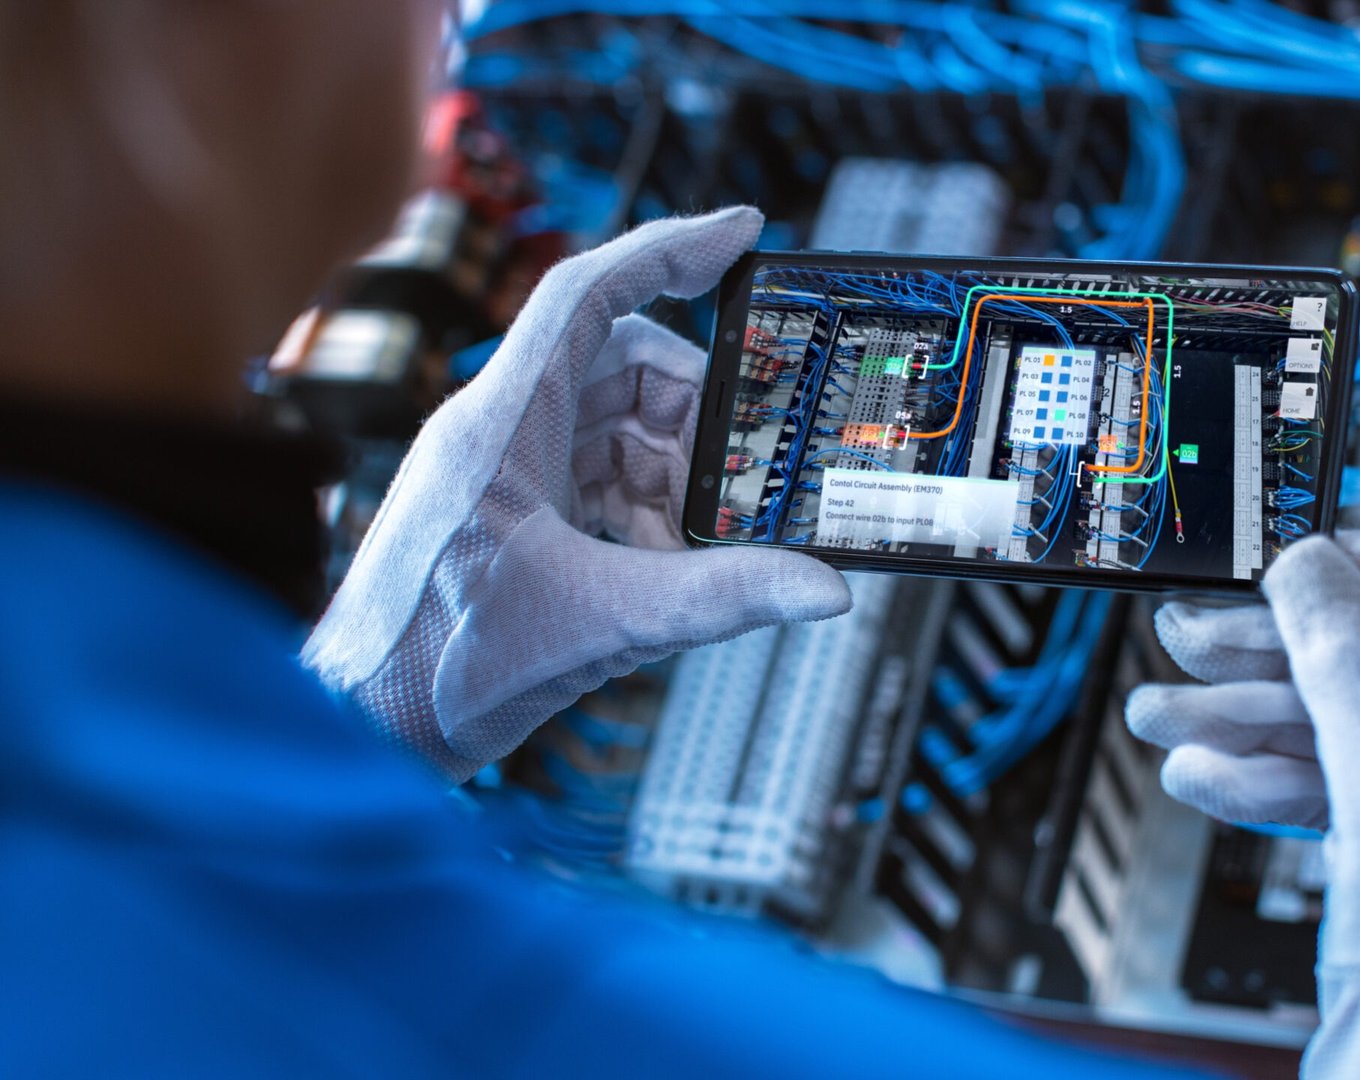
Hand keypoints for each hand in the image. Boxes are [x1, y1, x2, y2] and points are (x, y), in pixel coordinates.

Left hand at [303, 208, 849, 780]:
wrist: (357, 734)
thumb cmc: (436, 671)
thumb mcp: (603, 625)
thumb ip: (720, 598)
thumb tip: (821, 588)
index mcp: (501, 424)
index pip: (589, 293)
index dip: (668, 249)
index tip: (743, 233)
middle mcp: (496, 429)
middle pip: (623, 365)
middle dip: (696, 415)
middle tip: (749, 471)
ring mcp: (499, 468)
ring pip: (613, 424)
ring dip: (671, 476)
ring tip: (698, 548)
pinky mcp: (504, 510)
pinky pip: (592, 474)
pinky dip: (641, 510)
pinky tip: (659, 569)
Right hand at [1127, 532, 1359, 1079]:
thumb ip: (1348, 657)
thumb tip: (1309, 567)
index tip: (1282, 561)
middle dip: (1270, 653)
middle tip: (1191, 634)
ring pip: (1332, 724)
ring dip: (1240, 716)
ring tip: (1164, 712)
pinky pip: (1321, 783)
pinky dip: (1257, 777)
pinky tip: (1200, 774)